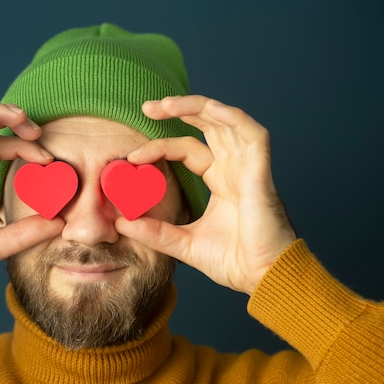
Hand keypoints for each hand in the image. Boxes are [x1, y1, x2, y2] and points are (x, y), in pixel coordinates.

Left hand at [115, 96, 296, 294]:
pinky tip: (209, 109)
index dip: (160, 147)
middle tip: (147, 107)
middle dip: (178, 111)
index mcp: (220, 180)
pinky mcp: (260, 173)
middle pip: (207, 126)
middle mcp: (234, 168)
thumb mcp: (183, 243)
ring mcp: (248, 168)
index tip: (132, 158)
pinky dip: (232, 117)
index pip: (187, 150)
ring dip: (197, 107)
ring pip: (226, 121)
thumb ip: (154, 232)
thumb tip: (120, 223)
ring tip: (164, 105)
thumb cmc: (235, 262)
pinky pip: (253, 134)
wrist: (264, 279)